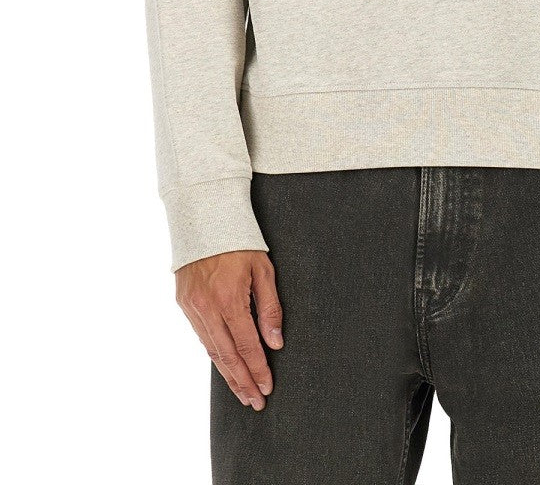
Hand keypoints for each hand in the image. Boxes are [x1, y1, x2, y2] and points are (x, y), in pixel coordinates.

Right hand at [175, 250, 283, 409]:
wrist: (204, 219)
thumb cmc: (240, 242)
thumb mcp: (263, 269)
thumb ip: (269, 308)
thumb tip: (275, 343)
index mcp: (229, 298)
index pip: (246, 344)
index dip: (258, 369)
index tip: (267, 388)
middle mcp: (207, 307)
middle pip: (226, 355)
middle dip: (243, 382)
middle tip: (255, 402)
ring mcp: (192, 307)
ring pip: (211, 350)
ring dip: (228, 374)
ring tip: (242, 392)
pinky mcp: (184, 304)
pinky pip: (201, 336)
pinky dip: (214, 354)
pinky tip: (225, 366)